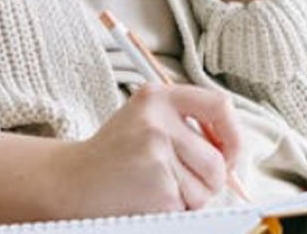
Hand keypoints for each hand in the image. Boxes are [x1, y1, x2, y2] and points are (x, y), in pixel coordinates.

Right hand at [54, 84, 243, 217]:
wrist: (72, 181)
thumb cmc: (115, 153)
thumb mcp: (146, 120)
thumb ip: (187, 124)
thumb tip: (234, 152)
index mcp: (158, 96)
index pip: (220, 106)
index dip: (234, 134)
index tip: (230, 153)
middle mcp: (157, 120)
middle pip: (217, 160)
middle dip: (211, 180)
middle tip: (184, 182)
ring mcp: (156, 153)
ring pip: (206, 188)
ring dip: (190, 198)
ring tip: (159, 187)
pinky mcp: (157, 187)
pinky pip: (187, 206)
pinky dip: (174, 210)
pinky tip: (148, 198)